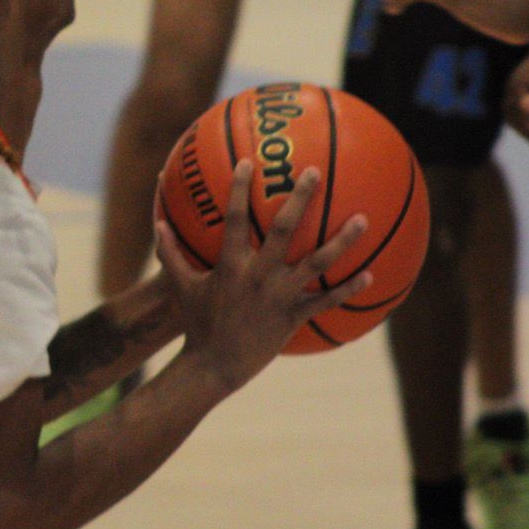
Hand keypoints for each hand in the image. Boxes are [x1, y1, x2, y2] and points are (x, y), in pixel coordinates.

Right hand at [154, 162, 368, 392]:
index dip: (239, 189)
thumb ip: (170, 253)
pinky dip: (349, 288)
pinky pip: (326, 300)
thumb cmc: (197, 322)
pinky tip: (371, 274)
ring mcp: (279, 297)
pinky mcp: (293, 317)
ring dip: (341, 241)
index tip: (249, 163)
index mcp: (229, 265)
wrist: (214, 364)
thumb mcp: (181, 285)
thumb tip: (157, 222)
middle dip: (300, 199)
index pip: (233, 219)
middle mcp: (257, 276)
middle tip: (314, 172)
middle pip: (283, 231)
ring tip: (362, 219)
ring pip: (316, 263)